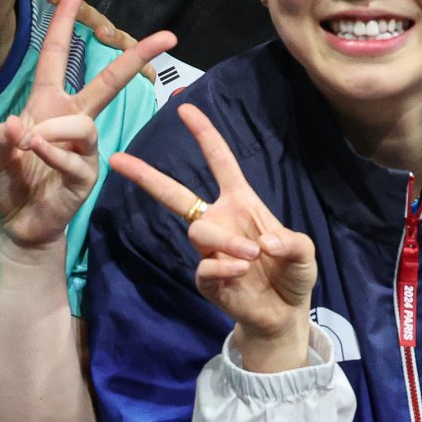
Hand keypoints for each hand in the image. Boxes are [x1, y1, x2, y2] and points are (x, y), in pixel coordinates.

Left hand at [0, 0, 173, 258]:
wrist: (17, 228)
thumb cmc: (7, 187)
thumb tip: (15, 126)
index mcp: (47, 105)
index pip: (57, 56)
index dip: (64, 23)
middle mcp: (69, 121)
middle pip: (108, 82)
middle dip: (136, 56)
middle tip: (168, 37)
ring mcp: (83, 149)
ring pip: (83, 123)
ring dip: (52, 131)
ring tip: (28, 146)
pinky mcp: (87, 176)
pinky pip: (76, 156)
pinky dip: (52, 152)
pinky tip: (34, 155)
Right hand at [111, 103, 315, 369]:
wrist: (284, 313)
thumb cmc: (292, 272)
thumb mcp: (304, 252)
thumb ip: (291, 243)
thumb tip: (262, 242)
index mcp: (240, 202)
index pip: (220, 161)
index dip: (204, 134)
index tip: (185, 108)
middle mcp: (219, 220)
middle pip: (175, 193)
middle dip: (146, 175)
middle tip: (118, 159)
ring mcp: (210, 251)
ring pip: (198, 231)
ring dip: (226, 241)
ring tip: (251, 255)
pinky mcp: (206, 280)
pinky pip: (204, 267)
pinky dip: (224, 268)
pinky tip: (241, 273)